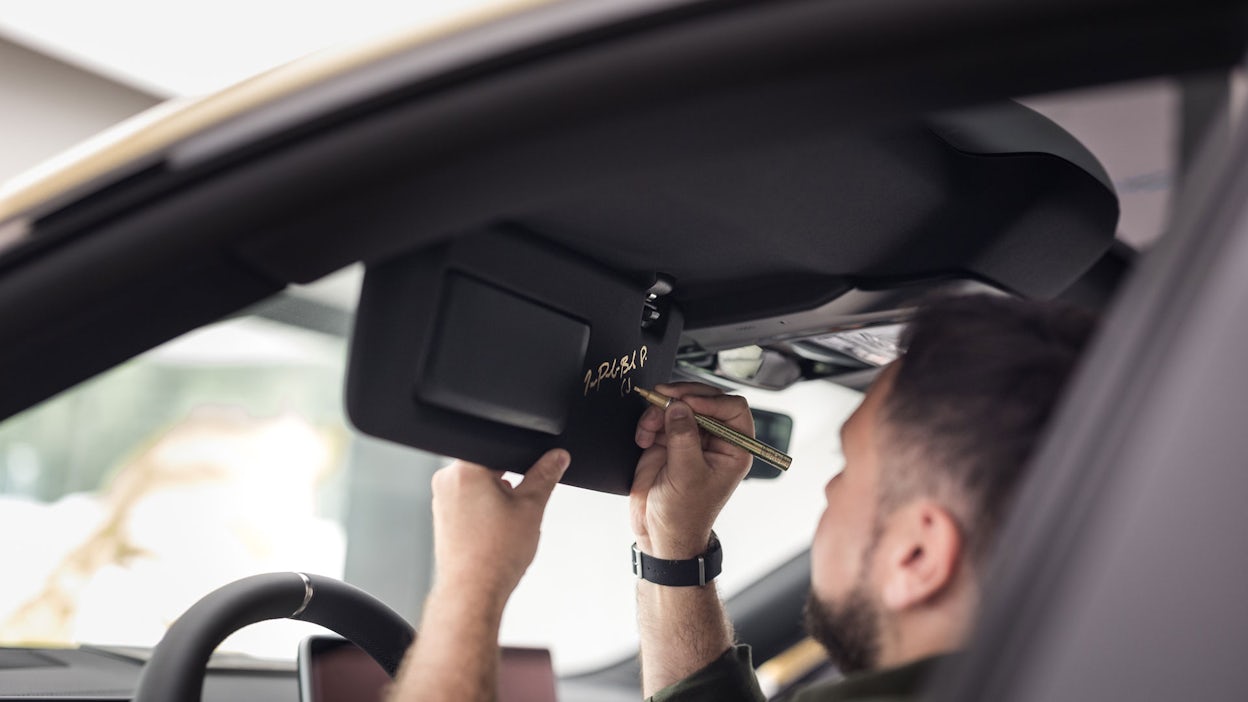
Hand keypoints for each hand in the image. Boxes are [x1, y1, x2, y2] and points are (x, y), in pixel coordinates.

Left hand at [428, 449, 570, 603]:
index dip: (520, 459)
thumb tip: (557, 457)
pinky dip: (485, 515)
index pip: (497, 447)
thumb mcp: (531, 507)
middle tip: (519, 507)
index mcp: (466, 469)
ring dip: (497, 500)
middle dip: (509, 482)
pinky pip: (468, 506)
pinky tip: (495, 535)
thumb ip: (546, 475)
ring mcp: (441, 502)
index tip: (532, 473)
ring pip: (478, 488)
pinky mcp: (442, 521)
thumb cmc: (494, 556)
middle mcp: (447, 482)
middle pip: (487, 467)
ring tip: (507, 526)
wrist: (473, 593)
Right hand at [631, 383, 753, 558]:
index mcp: (733, 449)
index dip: (711, 400)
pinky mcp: (667, 441)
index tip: (688, 403)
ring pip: (678, 405)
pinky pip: (658, 417)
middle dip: (682, 397)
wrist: (659, 533)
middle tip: (664, 397)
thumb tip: (679, 406)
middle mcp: (714, 440)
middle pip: (704, 400)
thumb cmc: (684, 515)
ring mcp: (690, 439)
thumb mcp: (687, 476)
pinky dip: (648, 423)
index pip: (732, 409)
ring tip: (649, 428)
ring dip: (659, 411)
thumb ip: (684, 437)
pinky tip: (644, 439)